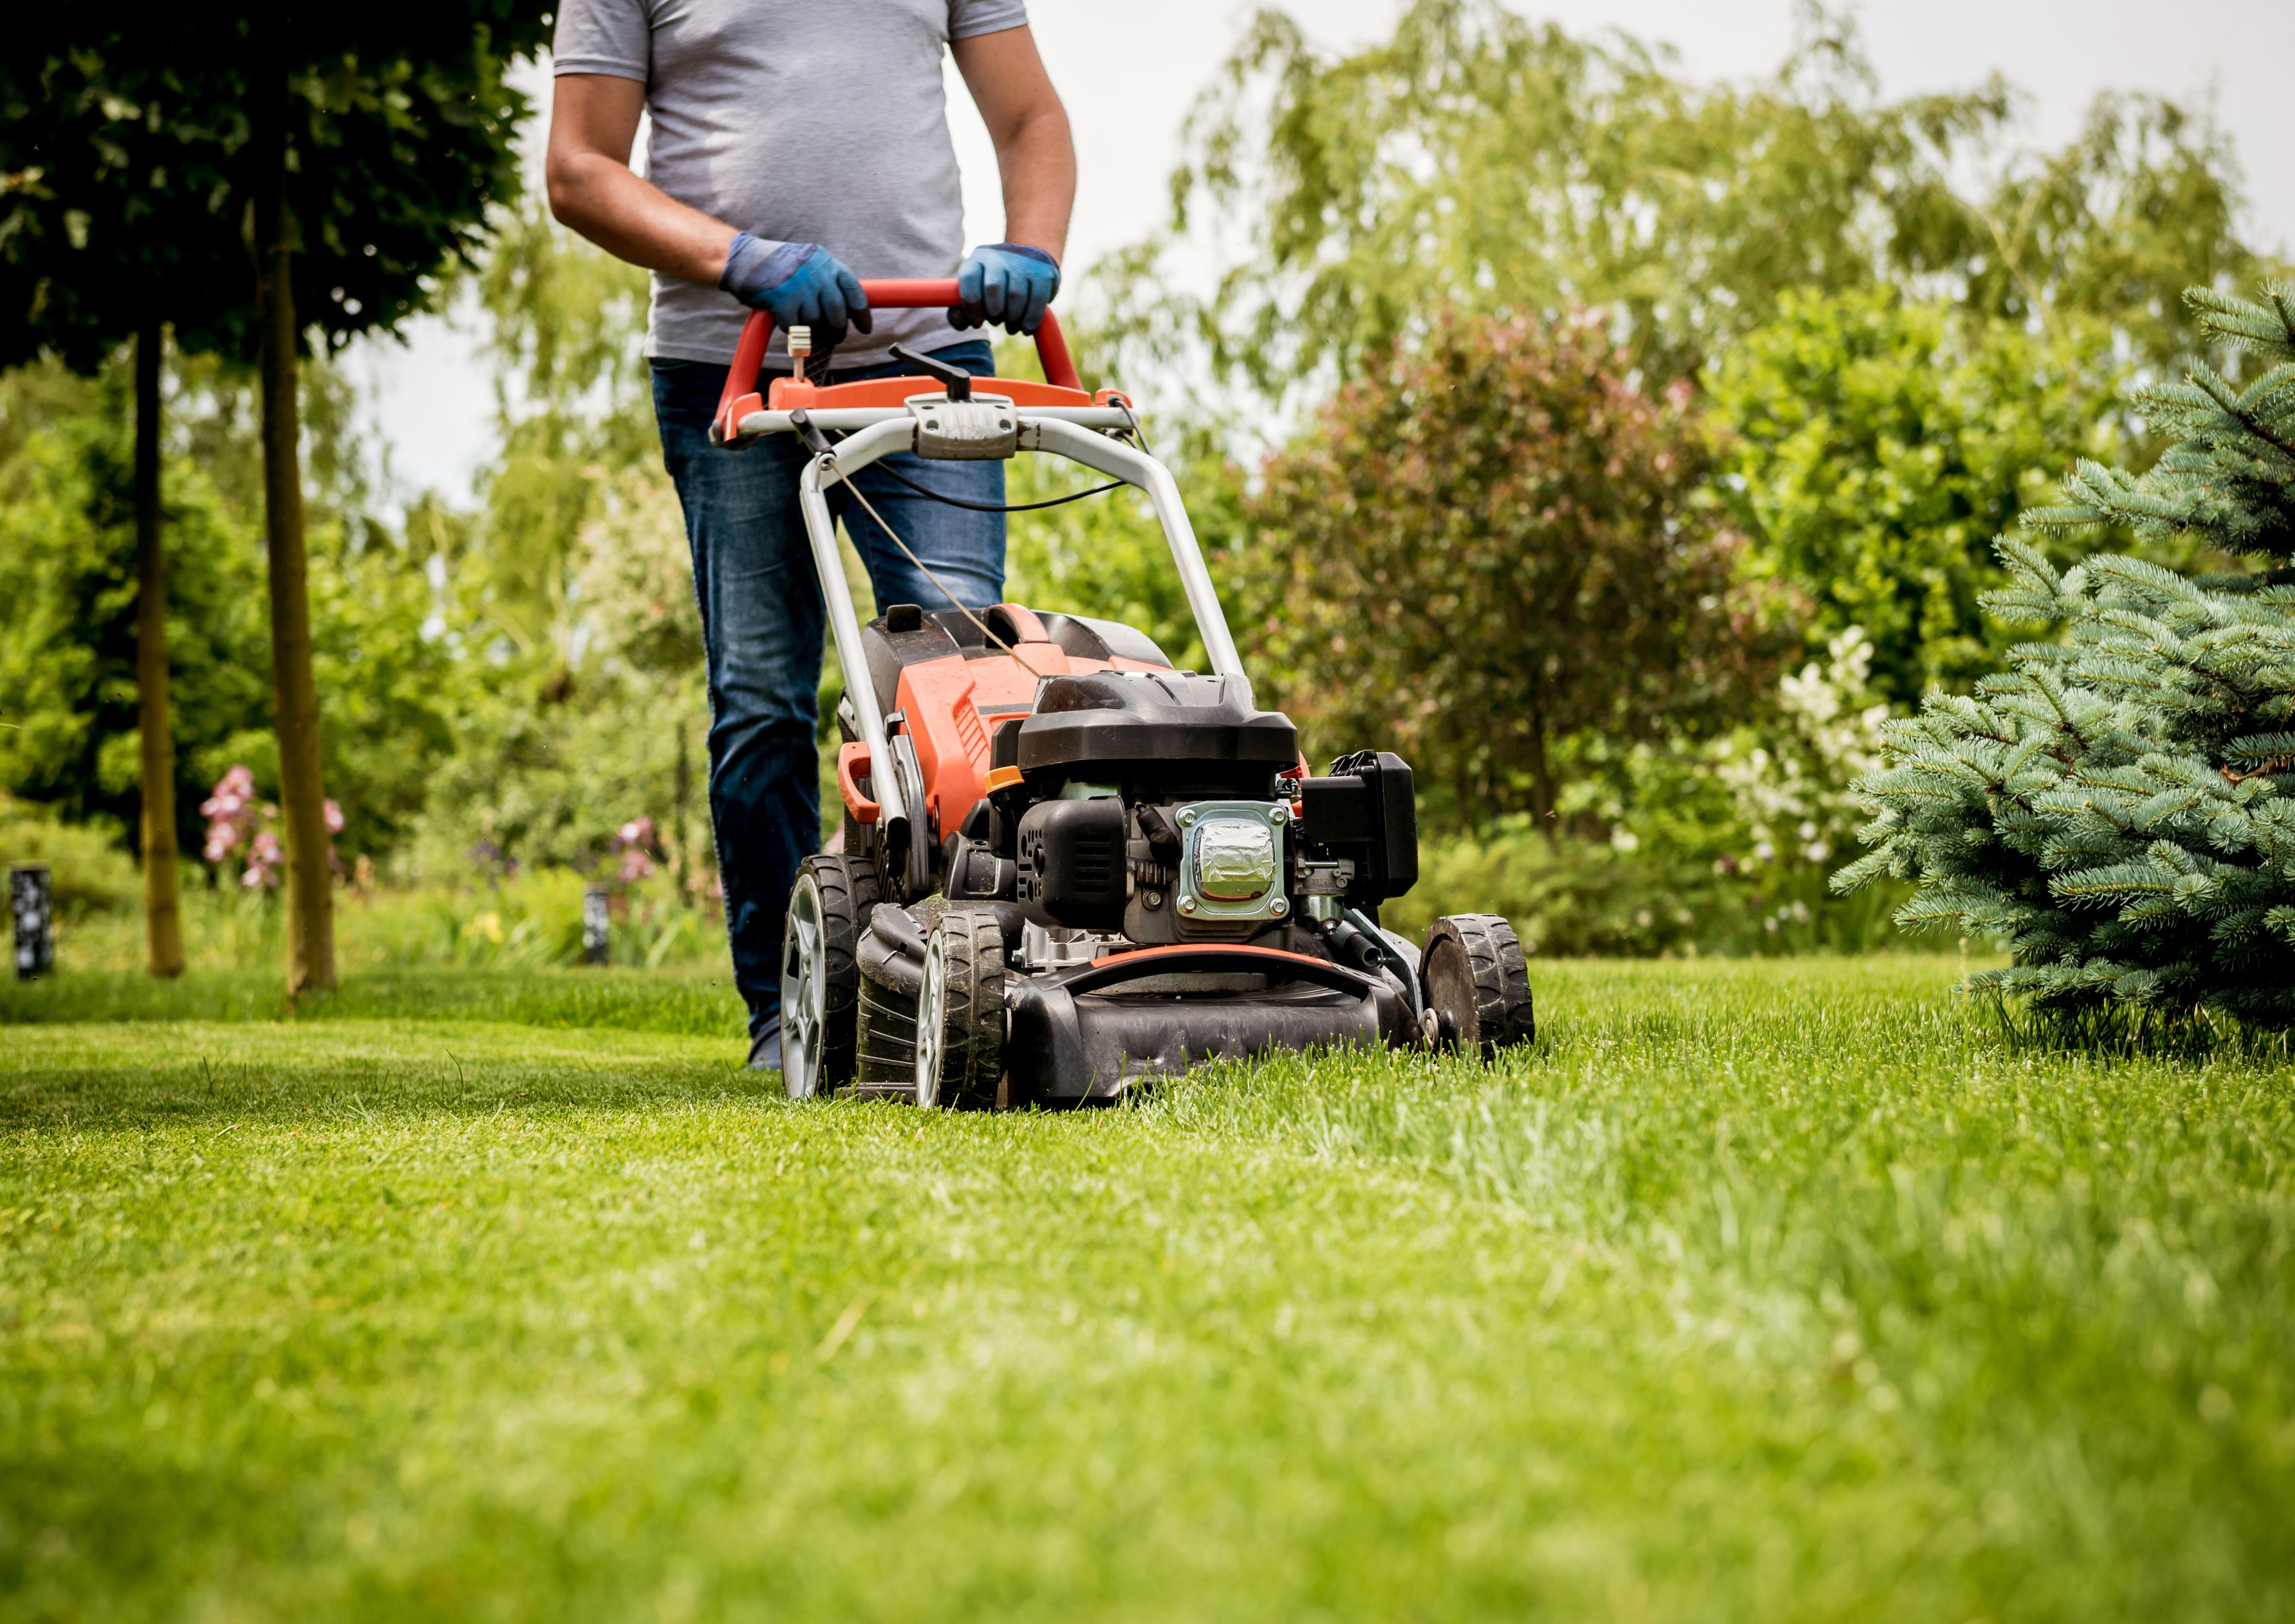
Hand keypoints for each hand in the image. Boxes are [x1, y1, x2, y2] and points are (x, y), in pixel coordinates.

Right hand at [720, 234, 872, 347]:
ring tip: (802, 322)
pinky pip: (795, 327)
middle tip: (834, 337)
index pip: (854, 291)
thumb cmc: (776, 264)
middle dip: (837, 330)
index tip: (865, 328)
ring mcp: (800, 286)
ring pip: (816, 321)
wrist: (742, 257)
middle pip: (837, 312)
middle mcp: (817, 272)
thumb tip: (844, 311)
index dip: (862, 313)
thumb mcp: (808, 263)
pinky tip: (784, 320)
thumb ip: (826, 281)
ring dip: (811, 329)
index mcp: (826, 262)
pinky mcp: (783, 299)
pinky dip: (791, 330)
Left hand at [951, 243, 1059, 334]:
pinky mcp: (1043, 272)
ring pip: (1016, 295)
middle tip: (996, 321)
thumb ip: (961, 312)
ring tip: (1011, 326)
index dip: (972, 307)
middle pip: (993, 287)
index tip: (977, 322)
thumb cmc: (995, 287)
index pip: (969, 280)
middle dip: (994, 312)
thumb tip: (960, 322)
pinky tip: (1026, 328)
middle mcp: (998, 257)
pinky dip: (1031, 319)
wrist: (1028, 262)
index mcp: (977, 260)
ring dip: (1013, 319)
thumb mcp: (975, 293)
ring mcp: (1023, 262)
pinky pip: (1037, 299)